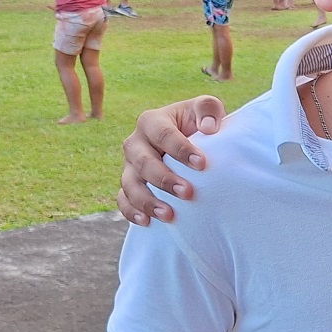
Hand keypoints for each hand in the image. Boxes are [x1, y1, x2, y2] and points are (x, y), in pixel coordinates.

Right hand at [118, 97, 228, 223]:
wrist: (188, 142)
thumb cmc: (197, 124)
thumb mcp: (205, 109)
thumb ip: (208, 109)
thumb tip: (208, 127)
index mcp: (151, 121)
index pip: (163, 134)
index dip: (181, 149)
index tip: (202, 164)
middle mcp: (135, 143)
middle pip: (144, 162)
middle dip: (165, 179)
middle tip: (188, 193)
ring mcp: (129, 165)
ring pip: (130, 184)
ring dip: (148, 201)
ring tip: (169, 215)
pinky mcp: (128, 185)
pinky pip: (123, 200)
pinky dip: (131, 211)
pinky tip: (147, 222)